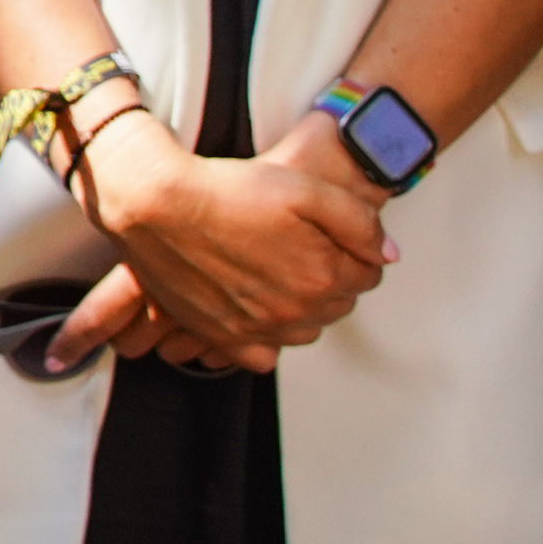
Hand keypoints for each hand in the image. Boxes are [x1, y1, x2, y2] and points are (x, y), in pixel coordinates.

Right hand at [56, 108, 390, 370]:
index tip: (330, 233)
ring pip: (305, 328)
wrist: (155, 204)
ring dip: (303, 306)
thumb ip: (359, 223)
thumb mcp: (304, 187)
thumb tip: (387, 256)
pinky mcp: (222, 336)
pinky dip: (268, 336)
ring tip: (277, 269)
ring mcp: (257, 329)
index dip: (354, 249)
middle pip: (338, 304)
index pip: (367, 274)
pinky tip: (257, 307)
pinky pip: (263, 355)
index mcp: (323, 276)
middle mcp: (295, 312)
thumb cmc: (227, 190)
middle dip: (331, 276)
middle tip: (301, 245)